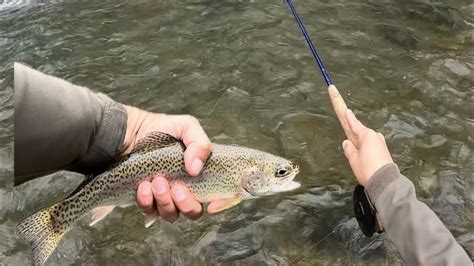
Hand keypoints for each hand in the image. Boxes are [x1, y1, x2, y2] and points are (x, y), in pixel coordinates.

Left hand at [122, 106, 211, 222]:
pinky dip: (147, 201)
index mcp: (201, 174)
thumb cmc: (163, 128)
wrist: (132, 130)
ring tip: (157, 181)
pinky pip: (149, 211)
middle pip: (194, 212)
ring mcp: (166, 197)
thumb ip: (199, 144)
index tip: (212, 205)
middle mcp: (186, 190)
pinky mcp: (147, 200)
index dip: (222, 204)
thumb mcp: (187, 126)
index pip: (219, 196)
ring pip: (172, 215)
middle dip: (186, 204)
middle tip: (177, 187)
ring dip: (165, 202)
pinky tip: (143, 185)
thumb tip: (196, 169)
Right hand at [342, 110, 392, 185]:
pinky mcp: (385, 151)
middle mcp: (376, 137)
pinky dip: (368, 148)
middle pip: (363, 133)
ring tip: (357, 155)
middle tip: (349, 144)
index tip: (347, 110)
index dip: (349, 118)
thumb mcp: (353, 159)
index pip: (355, 124)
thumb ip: (349, 149)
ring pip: (368, 140)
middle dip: (356, 136)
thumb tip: (346, 142)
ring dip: (362, 144)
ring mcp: (382, 144)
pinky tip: (364, 157)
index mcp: (367, 135)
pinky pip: (373, 146)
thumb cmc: (367, 169)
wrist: (385, 182)